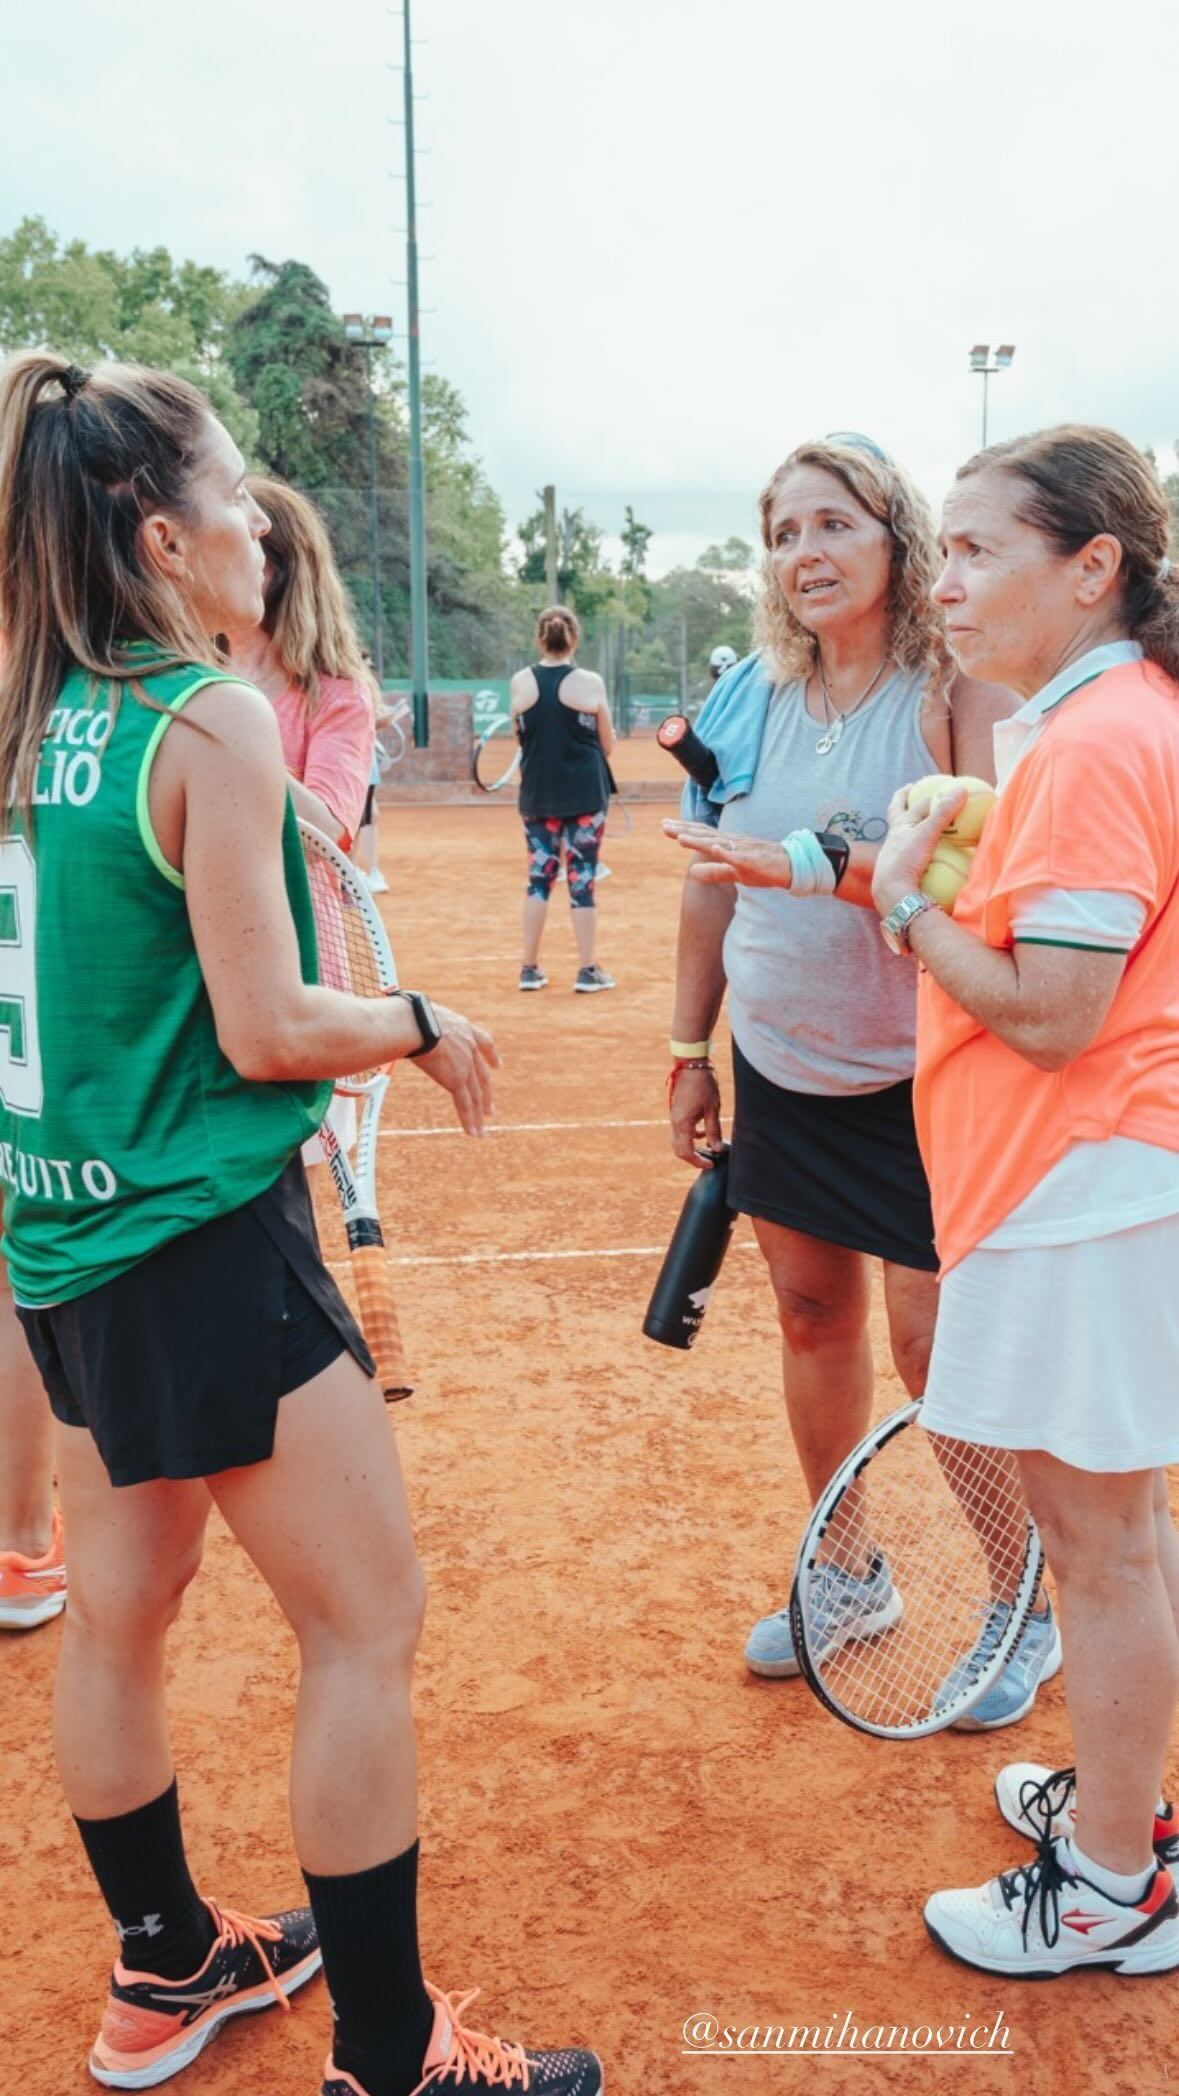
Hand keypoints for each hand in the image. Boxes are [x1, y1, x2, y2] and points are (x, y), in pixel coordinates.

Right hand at [414, 1003, 500, 1135]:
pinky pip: (465, 1104)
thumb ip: (420, 1024)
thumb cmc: (411, 1015)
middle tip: (490, 1110)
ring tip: (482, 1130)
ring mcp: (465, 1065)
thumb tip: (400, 1023)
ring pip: (475, 1095)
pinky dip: (469, 1121)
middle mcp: (469, 1048)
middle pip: (482, 1077)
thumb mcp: (423, 1015)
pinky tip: (473, 1133)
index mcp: (463, 1029)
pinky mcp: (456, 1080)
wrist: (417, 1022)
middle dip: (486, 1095)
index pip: (484, 1042)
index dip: (491, 1056)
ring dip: (479, 1115)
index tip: (498, 1066)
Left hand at [662, 819, 790, 888]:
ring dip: (699, 840)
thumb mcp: (734, 871)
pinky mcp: (754, 860)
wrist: (790, 866)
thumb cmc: (762, 867)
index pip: (701, 835)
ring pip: (718, 843)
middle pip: (704, 835)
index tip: (665, 826)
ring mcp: (743, 850)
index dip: (683, 830)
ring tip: (681, 837)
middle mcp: (732, 842)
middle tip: (664, 826)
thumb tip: (692, 872)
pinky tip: (716, 848)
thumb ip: (714, 871)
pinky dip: (727, 852)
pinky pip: (739, 856)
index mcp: (726, 844)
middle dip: (684, 831)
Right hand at [669, 1063, 723, 1166]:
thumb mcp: (713, 1109)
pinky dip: (690, 1137)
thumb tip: (717, 1149)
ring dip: (691, 1148)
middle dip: (693, 1158)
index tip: (711, 1164)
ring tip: (708, 1148)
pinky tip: (703, 1133)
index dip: (698, 1162)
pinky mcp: (677, 1112)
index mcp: (683, 1124)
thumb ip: (714, 1130)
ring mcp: (674, 1117)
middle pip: (679, 1150)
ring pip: (678, 1141)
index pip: (686, 1152)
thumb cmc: (703, 1084)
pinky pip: (680, 1131)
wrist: (690, 1064)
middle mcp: (675, 1122)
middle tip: (708, 1161)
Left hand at [871, 784, 966, 917]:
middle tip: (910, 792)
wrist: (892, 895)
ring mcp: (895, 857)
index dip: (918, 793)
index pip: (912, 805)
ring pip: (901, 836)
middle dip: (902, 802)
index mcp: (898, 827)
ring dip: (909, 827)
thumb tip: (961, 789)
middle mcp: (894, 840)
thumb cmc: (905, 861)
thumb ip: (943, 812)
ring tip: (918, 823)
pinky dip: (918, 852)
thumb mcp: (926, 834)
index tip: (920, 784)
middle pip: (896, 815)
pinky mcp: (900, 873)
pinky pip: (910, 858)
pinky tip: (927, 857)